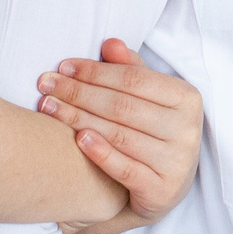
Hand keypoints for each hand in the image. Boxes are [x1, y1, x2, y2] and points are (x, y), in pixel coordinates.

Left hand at [35, 38, 202, 230]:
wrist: (163, 189)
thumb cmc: (152, 134)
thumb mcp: (148, 99)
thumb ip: (132, 70)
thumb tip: (110, 43)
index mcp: (187, 98)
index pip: (134, 79)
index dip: (96, 71)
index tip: (62, 66)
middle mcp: (187, 129)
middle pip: (123, 105)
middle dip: (79, 92)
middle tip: (45, 85)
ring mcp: (176, 161)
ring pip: (120, 134)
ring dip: (79, 118)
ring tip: (49, 108)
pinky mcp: (162, 190)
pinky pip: (125, 168)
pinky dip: (100, 152)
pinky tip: (77, 139)